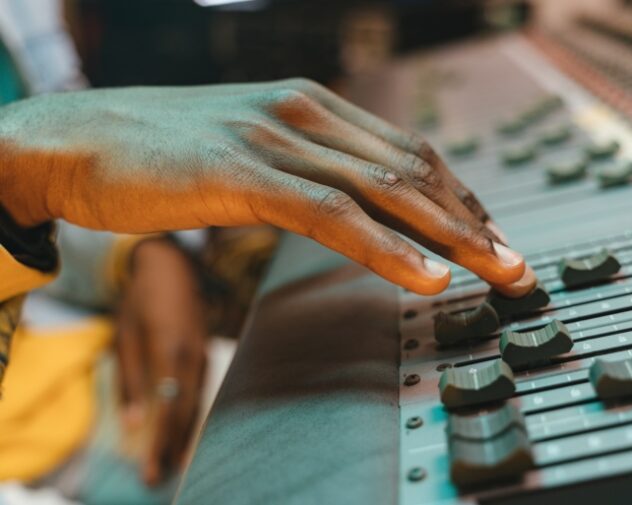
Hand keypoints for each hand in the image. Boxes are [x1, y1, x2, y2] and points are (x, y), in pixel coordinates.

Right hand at [0, 79, 530, 294]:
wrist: (84, 137)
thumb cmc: (168, 150)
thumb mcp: (255, 151)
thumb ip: (308, 169)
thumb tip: (352, 208)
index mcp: (313, 107)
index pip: (410, 153)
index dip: (460, 198)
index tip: (492, 237)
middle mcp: (306, 114)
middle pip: (414, 171)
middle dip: (475, 221)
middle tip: (518, 265)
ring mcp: (277, 139)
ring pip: (386, 190)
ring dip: (451, 236)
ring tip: (498, 273)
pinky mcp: (244, 172)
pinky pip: (330, 214)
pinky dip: (384, 247)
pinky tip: (424, 276)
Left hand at [115, 238, 206, 485]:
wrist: (173, 264)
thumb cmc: (141, 298)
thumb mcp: (124, 335)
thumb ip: (129, 380)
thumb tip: (134, 422)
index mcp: (169, 350)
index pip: (167, 408)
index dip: (159, 442)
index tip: (150, 470)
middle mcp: (192, 356)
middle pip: (187, 411)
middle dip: (173, 447)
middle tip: (159, 477)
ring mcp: (203, 353)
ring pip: (198, 403)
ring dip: (186, 434)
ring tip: (175, 462)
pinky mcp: (205, 351)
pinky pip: (202, 390)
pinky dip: (193, 414)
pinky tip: (186, 429)